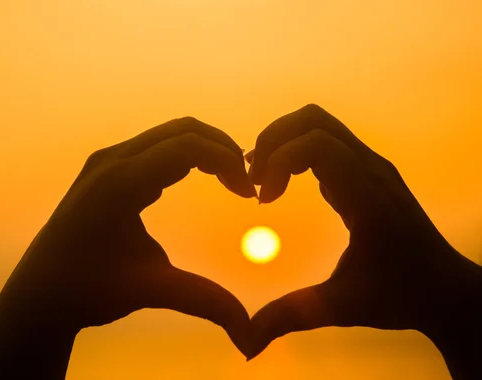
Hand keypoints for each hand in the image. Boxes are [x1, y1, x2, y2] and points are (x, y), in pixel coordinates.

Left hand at [14, 116, 255, 346]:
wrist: (39, 293)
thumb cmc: (88, 291)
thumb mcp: (151, 290)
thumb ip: (204, 301)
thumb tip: (250, 337)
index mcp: (120, 183)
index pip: (188, 146)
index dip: (228, 162)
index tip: (248, 193)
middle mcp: (110, 161)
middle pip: (183, 129)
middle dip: (222, 149)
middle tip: (246, 182)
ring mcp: (104, 162)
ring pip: (168, 134)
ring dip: (204, 150)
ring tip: (230, 180)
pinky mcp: (104, 169)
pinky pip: (153, 147)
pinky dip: (183, 155)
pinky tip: (197, 179)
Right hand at [245, 105, 480, 376]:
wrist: (445, 289)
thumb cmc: (399, 297)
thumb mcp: (340, 308)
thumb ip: (291, 317)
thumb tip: (245, 344)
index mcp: (368, 198)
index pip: (316, 146)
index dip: (277, 162)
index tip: (262, 199)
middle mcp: (372, 171)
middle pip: (313, 120)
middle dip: (272, 141)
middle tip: (252, 177)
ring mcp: (372, 167)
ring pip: (319, 124)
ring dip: (283, 142)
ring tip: (261, 177)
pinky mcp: (368, 171)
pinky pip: (326, 141)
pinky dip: (296, 151)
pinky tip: (282, 185)